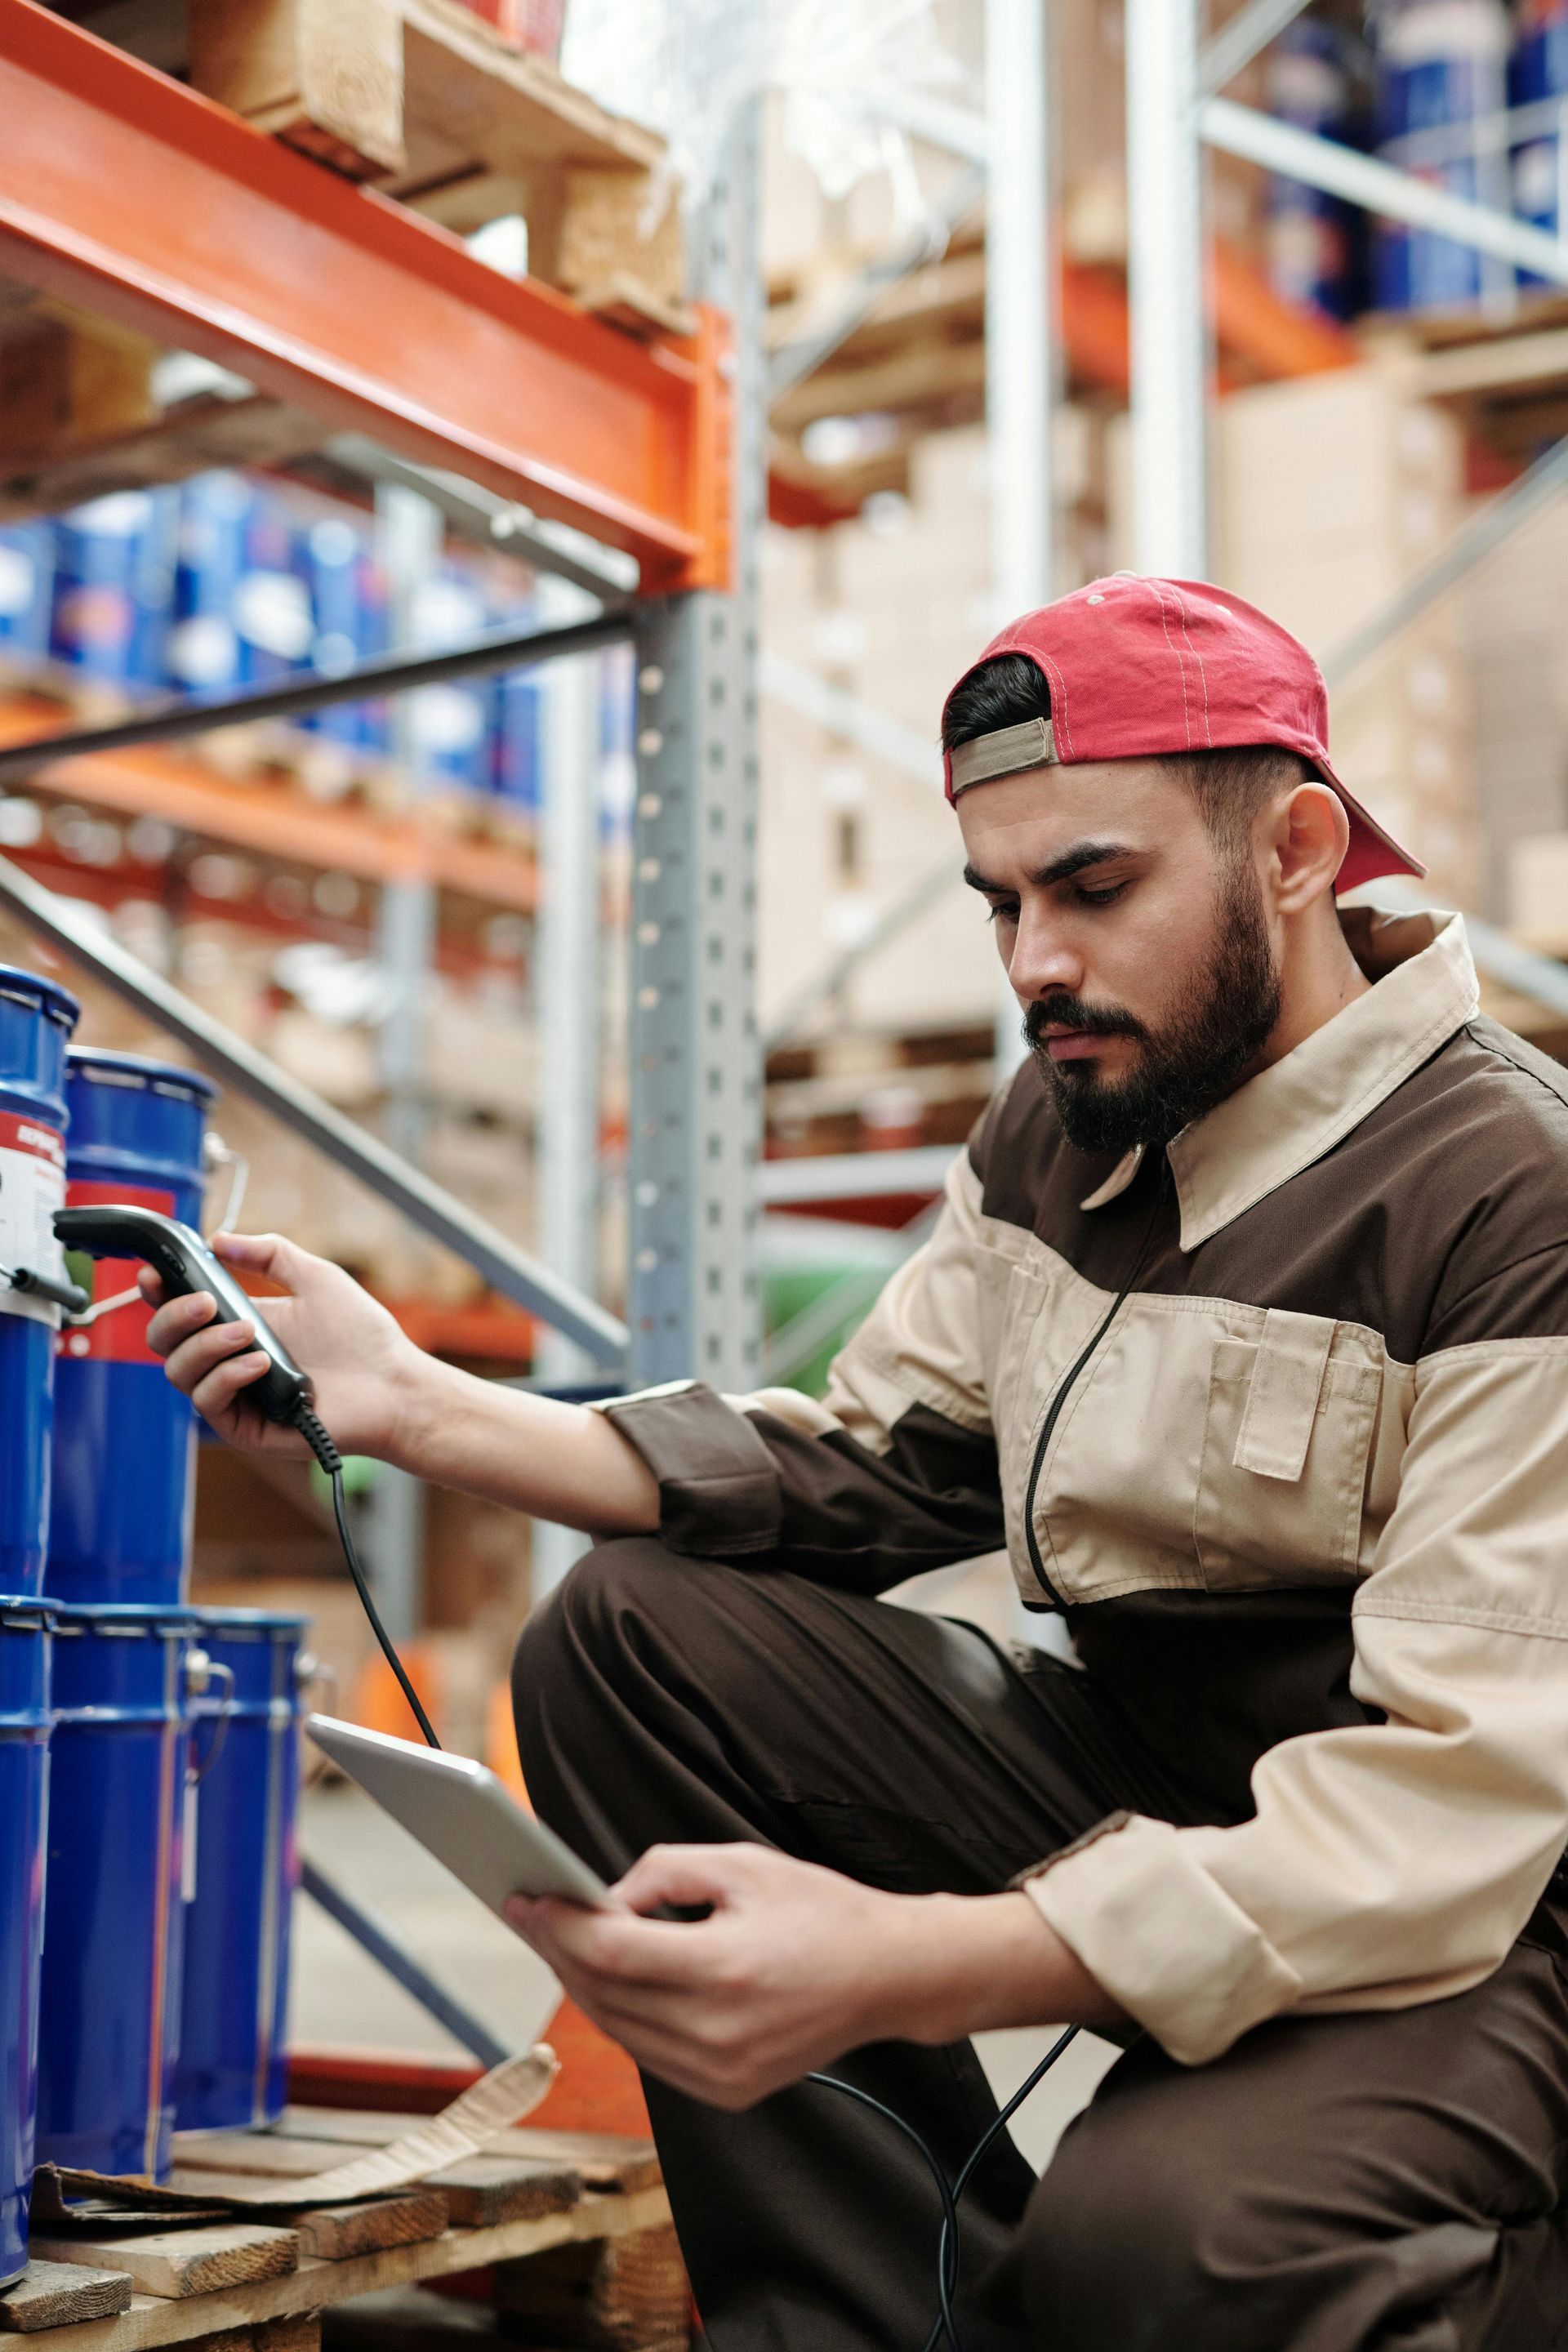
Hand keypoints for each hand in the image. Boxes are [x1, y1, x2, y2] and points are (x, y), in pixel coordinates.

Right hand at [142, 1230, 426, 1461]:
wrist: (393, 1385)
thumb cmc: (363, 1337)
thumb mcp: (316, 1278)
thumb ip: (270, 1254)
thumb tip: (220, 1240)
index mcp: (238, 1326)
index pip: (180, 1313)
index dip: (158, 1294)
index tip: (154, 1275)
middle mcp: (228, 1362)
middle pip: (164, 1343)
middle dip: (175, 1317)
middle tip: (207, 1303)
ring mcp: (235, 1395)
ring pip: (178, 1372)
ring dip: (205, 1346)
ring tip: (247, 1332)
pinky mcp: (246, 1428)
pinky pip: (208, 1403)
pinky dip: (226, 1377)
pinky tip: (257, 1362)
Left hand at [505, 1843, 1101, 2110]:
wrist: (890, 1977)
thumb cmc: (820, 1910)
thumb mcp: (741, 1864)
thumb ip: (663, 1874)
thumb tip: (605, 1900)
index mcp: (724, 1971)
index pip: (610, 1954)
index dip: (559, 1924)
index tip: (527, 1895)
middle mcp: (718, 2034)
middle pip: (603, 1995)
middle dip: (560, 1949)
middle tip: (531, 1911)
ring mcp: (721, 2074)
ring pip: (619, 2029)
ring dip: (583, 1984)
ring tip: (560, 1940)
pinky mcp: (726, 2093)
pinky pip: (649, 2052)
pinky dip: (622, 2014)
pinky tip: (609, 1979)